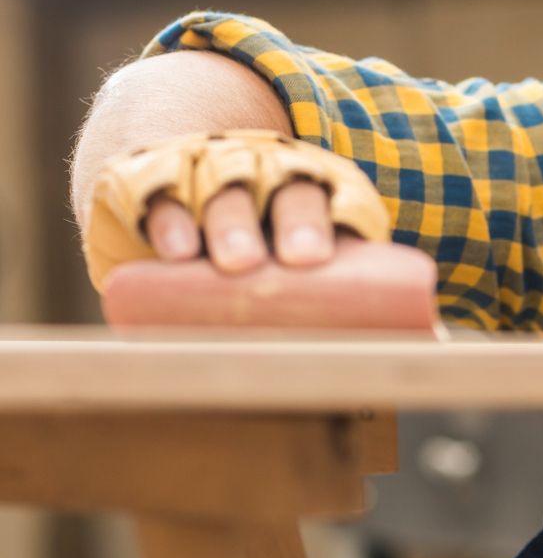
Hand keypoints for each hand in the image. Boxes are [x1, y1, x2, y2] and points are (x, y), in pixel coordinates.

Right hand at [85, 130, 389, 289]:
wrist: (171, 169)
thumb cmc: (251, 240)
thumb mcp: (286, 261)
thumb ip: (321, 311)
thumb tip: (372, 390)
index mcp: (315, 188)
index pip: (339, 197)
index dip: (342, 220)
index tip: (327, 257)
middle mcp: (269, 170)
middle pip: (292, 188)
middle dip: (299, 220)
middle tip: (300, 260)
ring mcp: (214, 167)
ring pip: (229, 186)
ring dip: (234, 221)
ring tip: (236, 262)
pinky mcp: (154, 177)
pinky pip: (162, 192)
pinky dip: (171, 220)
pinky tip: (175, 251)